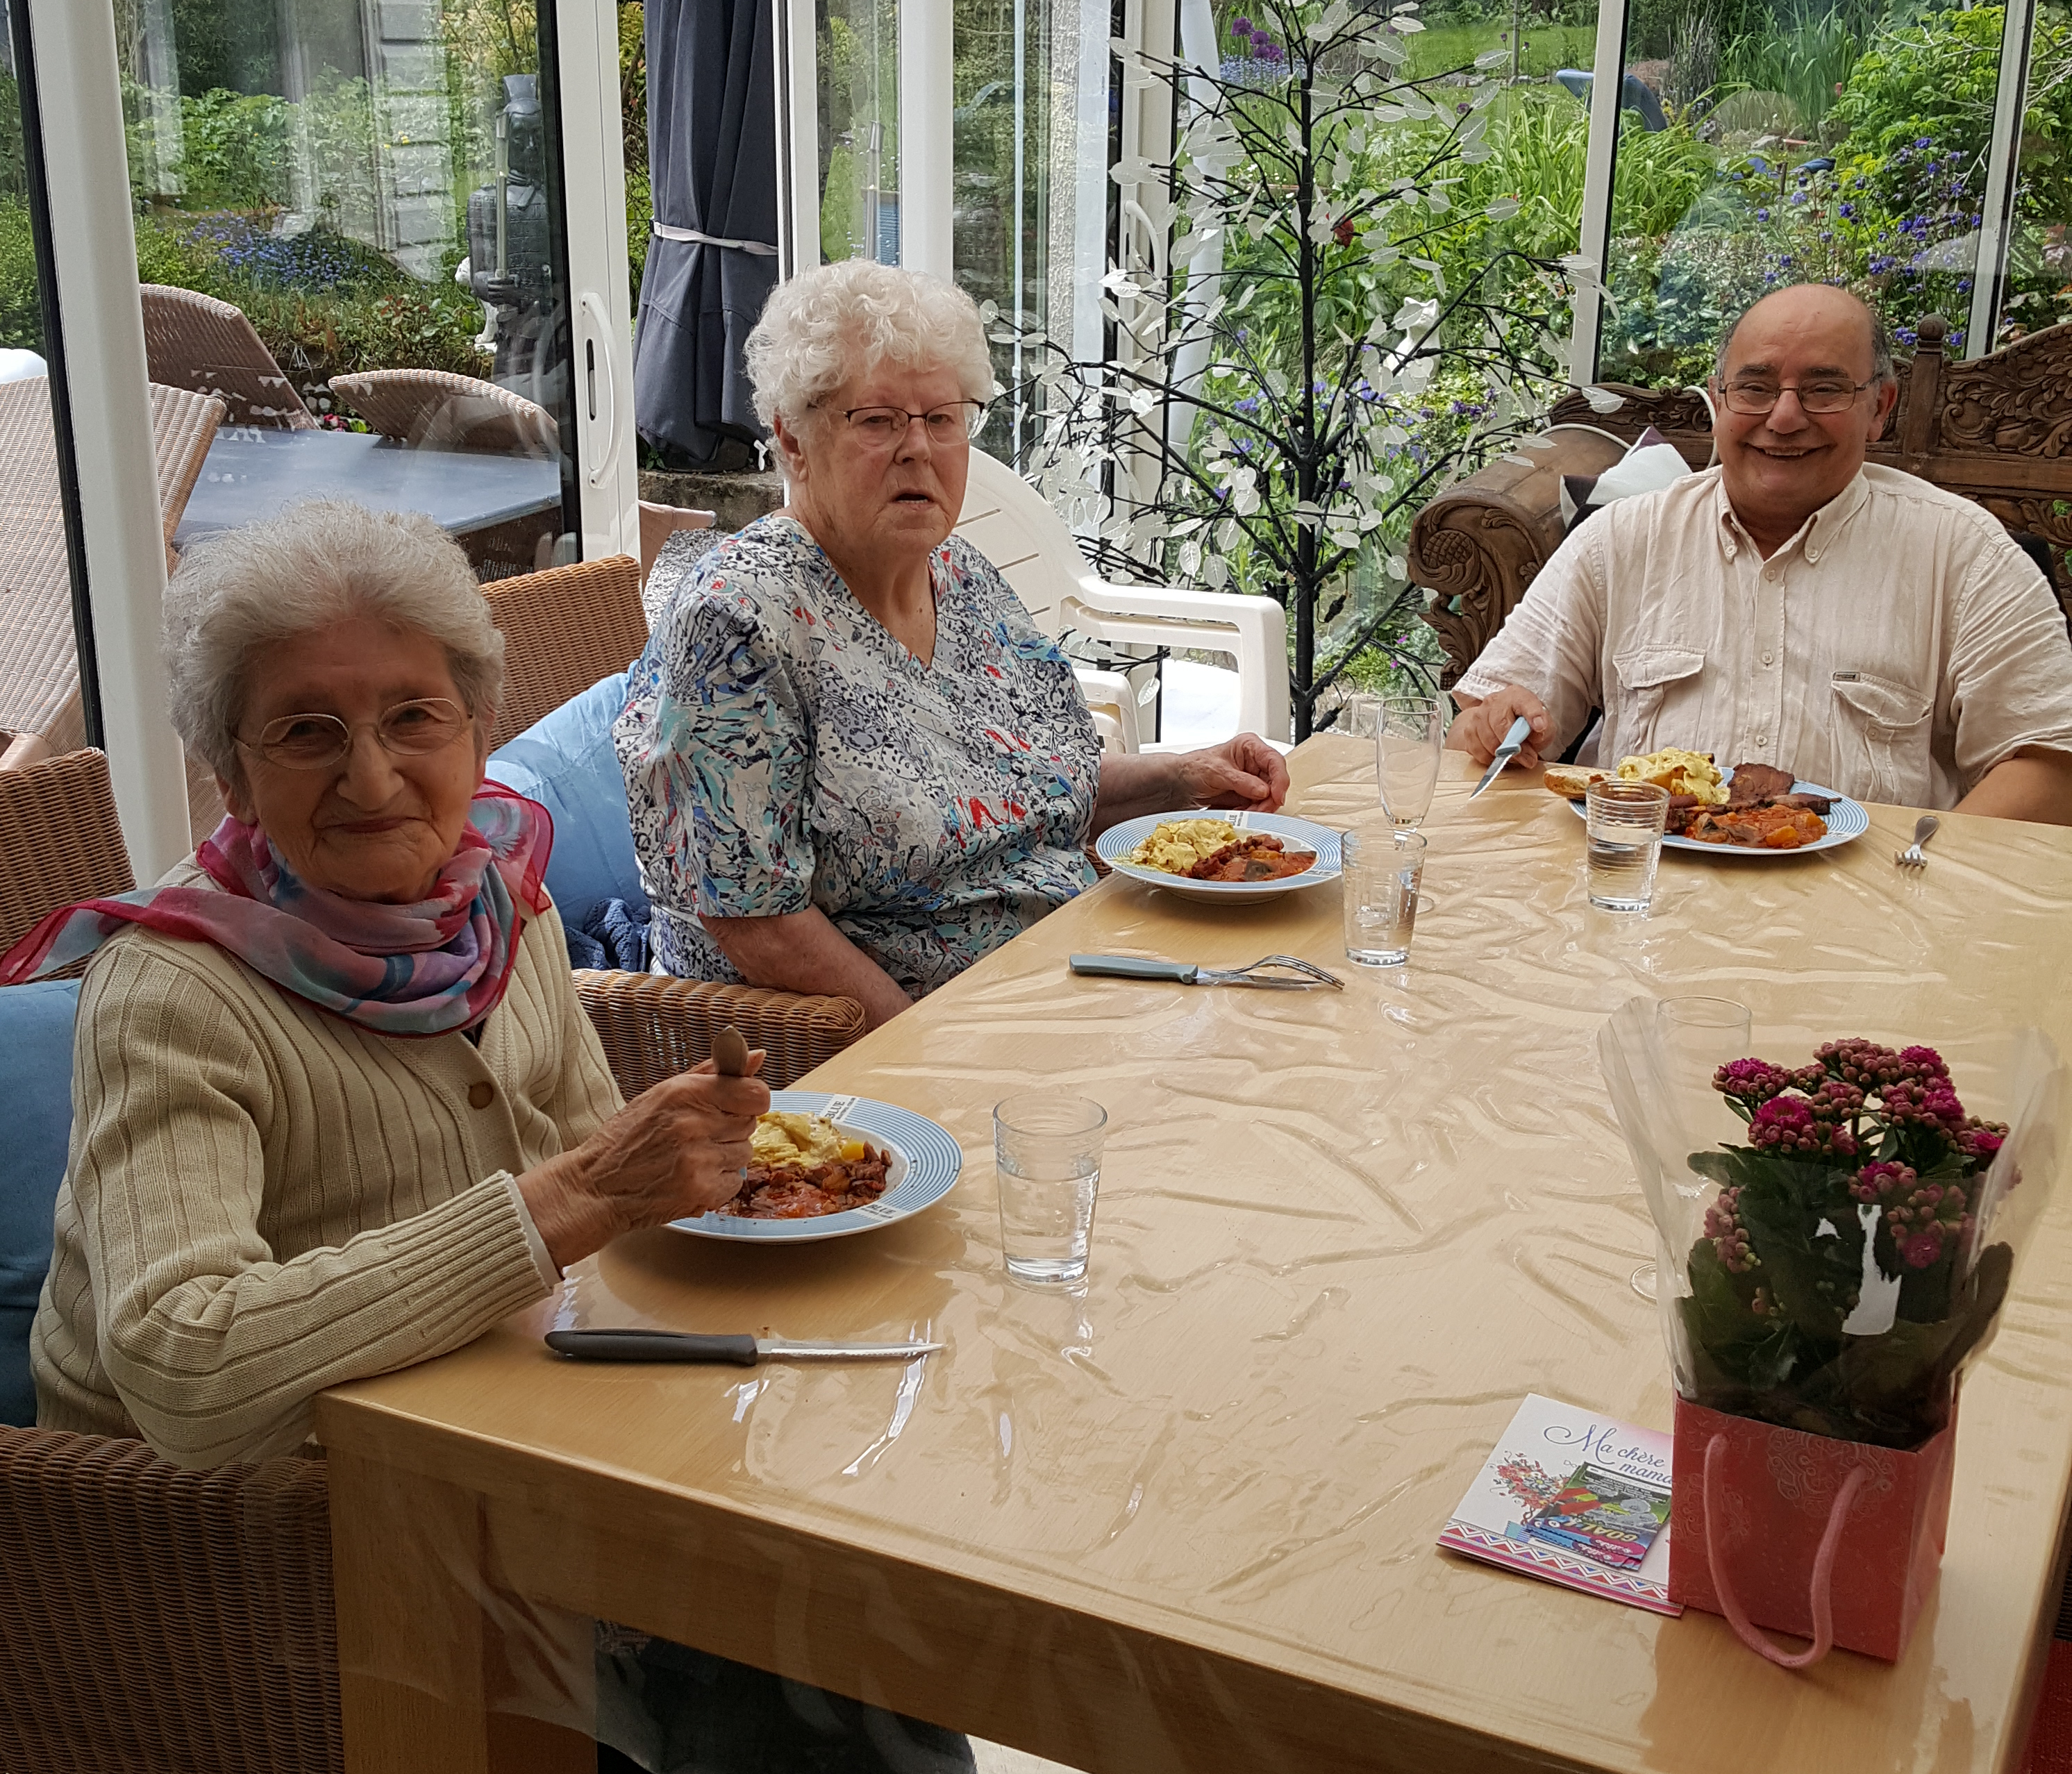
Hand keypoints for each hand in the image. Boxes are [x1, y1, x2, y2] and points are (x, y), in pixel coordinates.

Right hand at [519, 1054, 770, 1268]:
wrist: (596, 1187)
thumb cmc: (627, 1138)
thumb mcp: (662, 1094)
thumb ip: (712, 1073)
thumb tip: (759, 1055)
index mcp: (686, 1093)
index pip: (756, 1093)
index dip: (750, 1100)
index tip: (737, 1106)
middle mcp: (695, 1124)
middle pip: (749, 1124)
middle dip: (730, 1129)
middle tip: (698, 1136)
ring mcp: (700, 1160)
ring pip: (744, 1153)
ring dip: (725, 1157)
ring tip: (691, 1158)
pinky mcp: (701, 1191)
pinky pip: (734, 1182)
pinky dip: (718, 1183)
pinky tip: (691, 1178)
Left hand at [1178, 733, 1290, 811]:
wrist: (1180, 783)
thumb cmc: (1195, 768)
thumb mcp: (1217, 772)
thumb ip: (1241, 781)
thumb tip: (1264, 791)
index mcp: (1250, 747)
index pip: (1274, 761)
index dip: (1280, 780)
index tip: (1277, 797)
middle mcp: (1255, 762)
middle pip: (1275, 782)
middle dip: (1268, 800)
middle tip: (1258, 812)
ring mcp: (1253, 780)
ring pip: (1269, 797)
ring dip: (1260, 809)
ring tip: (1244, 813)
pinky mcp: (1248, 794)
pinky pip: (1258, 806)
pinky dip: (1252, 813)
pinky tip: (1240, 814)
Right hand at [1446, 685, 1551, 771]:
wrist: (1504, 724)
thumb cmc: (1525, 725)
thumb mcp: (1543, 726)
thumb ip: (1543, 732)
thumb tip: (1533, 741)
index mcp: (1516, 696)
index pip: (1525, 703)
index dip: (1533, 715)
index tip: (1540, 727)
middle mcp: (1494, 702)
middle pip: (1501, 726)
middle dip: (1515, 747)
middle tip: (1527, 758)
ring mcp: (1478, 715)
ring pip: (1488, 742)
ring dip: (1503, 755)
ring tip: (1513, 755)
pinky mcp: (1468, 730)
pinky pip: (1478, 751)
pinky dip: (1490, 758)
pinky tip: (1498, 754)